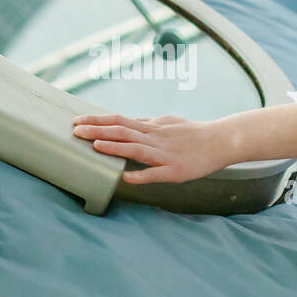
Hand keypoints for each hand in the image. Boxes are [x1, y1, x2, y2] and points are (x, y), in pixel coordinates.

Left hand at [71, 113, 229, 184]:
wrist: (221, 141)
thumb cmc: (192, 133)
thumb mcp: (166, 122)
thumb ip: (145, 124)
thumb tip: (125, 122)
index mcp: (151, 127)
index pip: (119, 120)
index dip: (97, 120)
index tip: (77, 120)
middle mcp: (155, 137)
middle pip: (122, 130)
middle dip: (97, 130)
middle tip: (75, 131)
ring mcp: (164, 154)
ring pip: (136, 149)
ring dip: (115, 147)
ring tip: (95, 146)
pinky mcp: (175, 171)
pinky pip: (156, 174)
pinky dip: (140, 175)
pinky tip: (125, 177)